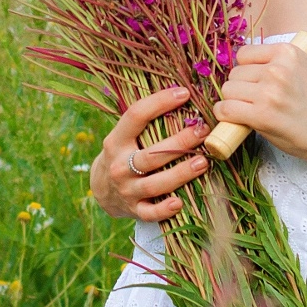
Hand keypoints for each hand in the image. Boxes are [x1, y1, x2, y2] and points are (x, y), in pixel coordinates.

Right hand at [90, 86, 210, 221]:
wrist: (103, 189)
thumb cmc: (124, 154)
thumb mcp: (125, 136)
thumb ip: (146, 122)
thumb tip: (183, 93)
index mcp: (116, 141)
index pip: (135, 116)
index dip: (160, 102)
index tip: (184, 93)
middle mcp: (119, 166)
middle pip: (150, 155)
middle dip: (178, 143)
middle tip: (203, 132)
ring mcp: (126, 190)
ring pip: (154, 184)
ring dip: (180, 174)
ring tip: (203, 162)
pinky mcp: (134, 210)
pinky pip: (150, 213)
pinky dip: (164, 210)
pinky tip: (179, 202)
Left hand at [212, 42, 306, 166]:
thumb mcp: (302, 67)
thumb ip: (277, 59)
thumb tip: (242, 58)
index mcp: (287, 52)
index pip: (244, 54)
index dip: (247, 69)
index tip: (257, 82)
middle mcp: (278, 69)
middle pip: (235, 73)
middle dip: (241, 87)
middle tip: (256, 100)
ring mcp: (270, 92)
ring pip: (228, 90)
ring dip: (233, 101)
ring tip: (250, 109)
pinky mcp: (262, 114)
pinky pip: (226, 108)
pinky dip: (225, 115)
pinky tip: (235, 119)